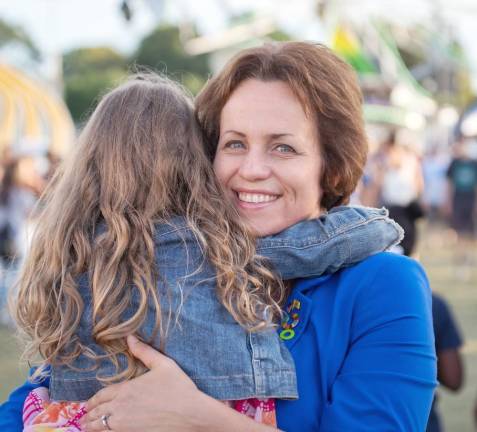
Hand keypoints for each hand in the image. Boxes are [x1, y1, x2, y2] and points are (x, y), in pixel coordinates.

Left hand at [81, 335, 205, 431]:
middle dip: (89, 414)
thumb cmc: (179, 388)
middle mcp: (120, 408)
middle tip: (83, 417)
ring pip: (100, 427)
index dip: (93, 400)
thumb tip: (130, 337)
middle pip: (98, 412)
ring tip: (85, 427)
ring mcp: (124, 425)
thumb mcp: (163, 364)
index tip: (87, 403)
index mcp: (127, 389)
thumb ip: (144, 351)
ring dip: (90, 426)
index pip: (102, 395)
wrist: (191, 414)